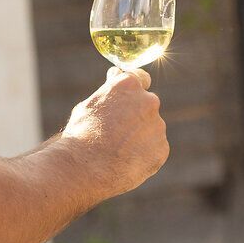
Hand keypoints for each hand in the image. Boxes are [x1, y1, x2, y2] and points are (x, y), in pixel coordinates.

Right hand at [62, 67, 168, 199]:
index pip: (141, 78)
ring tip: (117, 151)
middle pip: (147, 106)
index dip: (134, 90)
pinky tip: (126, 162)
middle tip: (116, 133)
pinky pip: (155, 149)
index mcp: (129, 85)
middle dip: (136, 116)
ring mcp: (158, 125)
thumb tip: (116, 74)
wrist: (86, 168)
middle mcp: (148, 101)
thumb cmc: (82, 135)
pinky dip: (144, 155)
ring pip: (151, 129)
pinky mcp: (162, 148)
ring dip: (140, 137)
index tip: (130, 99)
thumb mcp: (89, 105)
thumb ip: (109, 91)